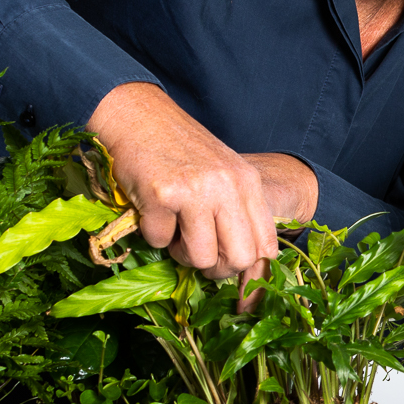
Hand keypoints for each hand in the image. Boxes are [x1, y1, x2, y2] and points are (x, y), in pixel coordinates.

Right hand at [86, 83, 316, 280]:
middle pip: (239, 259)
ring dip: (181, 254)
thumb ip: (238, 212)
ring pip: (200, 258)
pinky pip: (160, 243)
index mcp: (248, 182)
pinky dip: (152, 234)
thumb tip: (248, 268)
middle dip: (216, 268)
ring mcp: (196, 191)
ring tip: (174, 228)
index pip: (267, 246)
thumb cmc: (179, 147)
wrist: (136, 114)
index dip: (252, 275)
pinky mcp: (161, 196)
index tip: (238, 289)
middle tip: (197, 252)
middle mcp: (228, 186)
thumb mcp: (223, 173)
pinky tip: (151, 208)